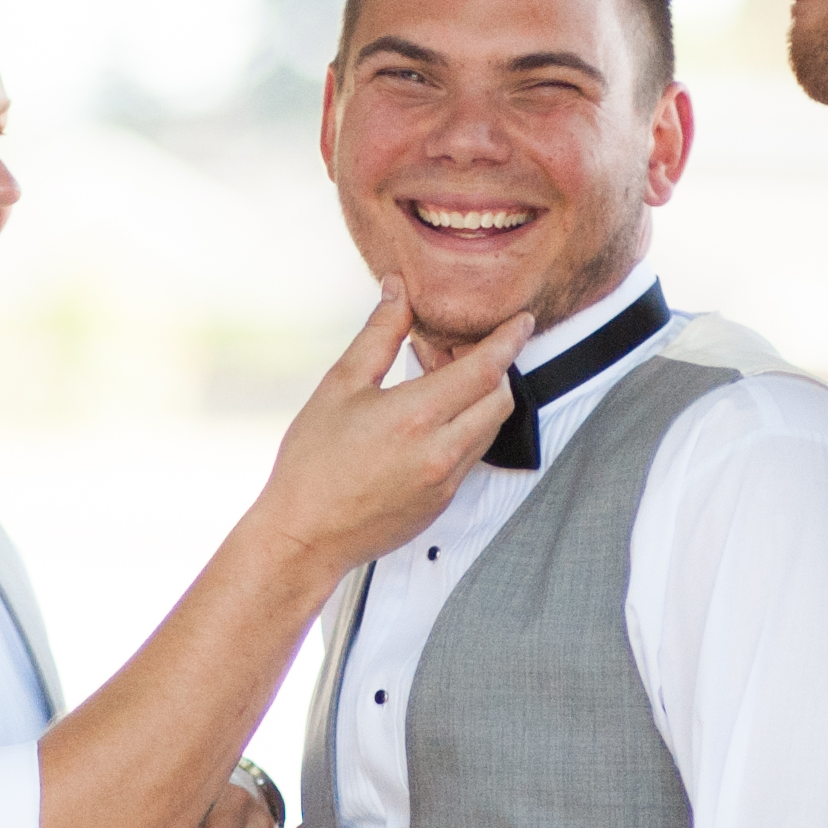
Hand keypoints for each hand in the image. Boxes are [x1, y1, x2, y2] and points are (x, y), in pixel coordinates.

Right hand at [257, 275, 530, 575]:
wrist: (305, 536)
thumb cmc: (312, 464)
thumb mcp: (340, 386)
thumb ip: (378, 333)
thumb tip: (398, 291)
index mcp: (416, 416)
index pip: (486, 368)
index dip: (509, 340)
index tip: (521, 322)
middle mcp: (441, 451)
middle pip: (499, 398)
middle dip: (493, 368)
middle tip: (457, 351)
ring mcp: (446, 481)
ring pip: (489, 428)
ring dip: (479, 399)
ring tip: (438, 384)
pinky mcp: (442, 502)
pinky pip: (471, 455)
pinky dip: (464, 429)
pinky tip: (429, 421)